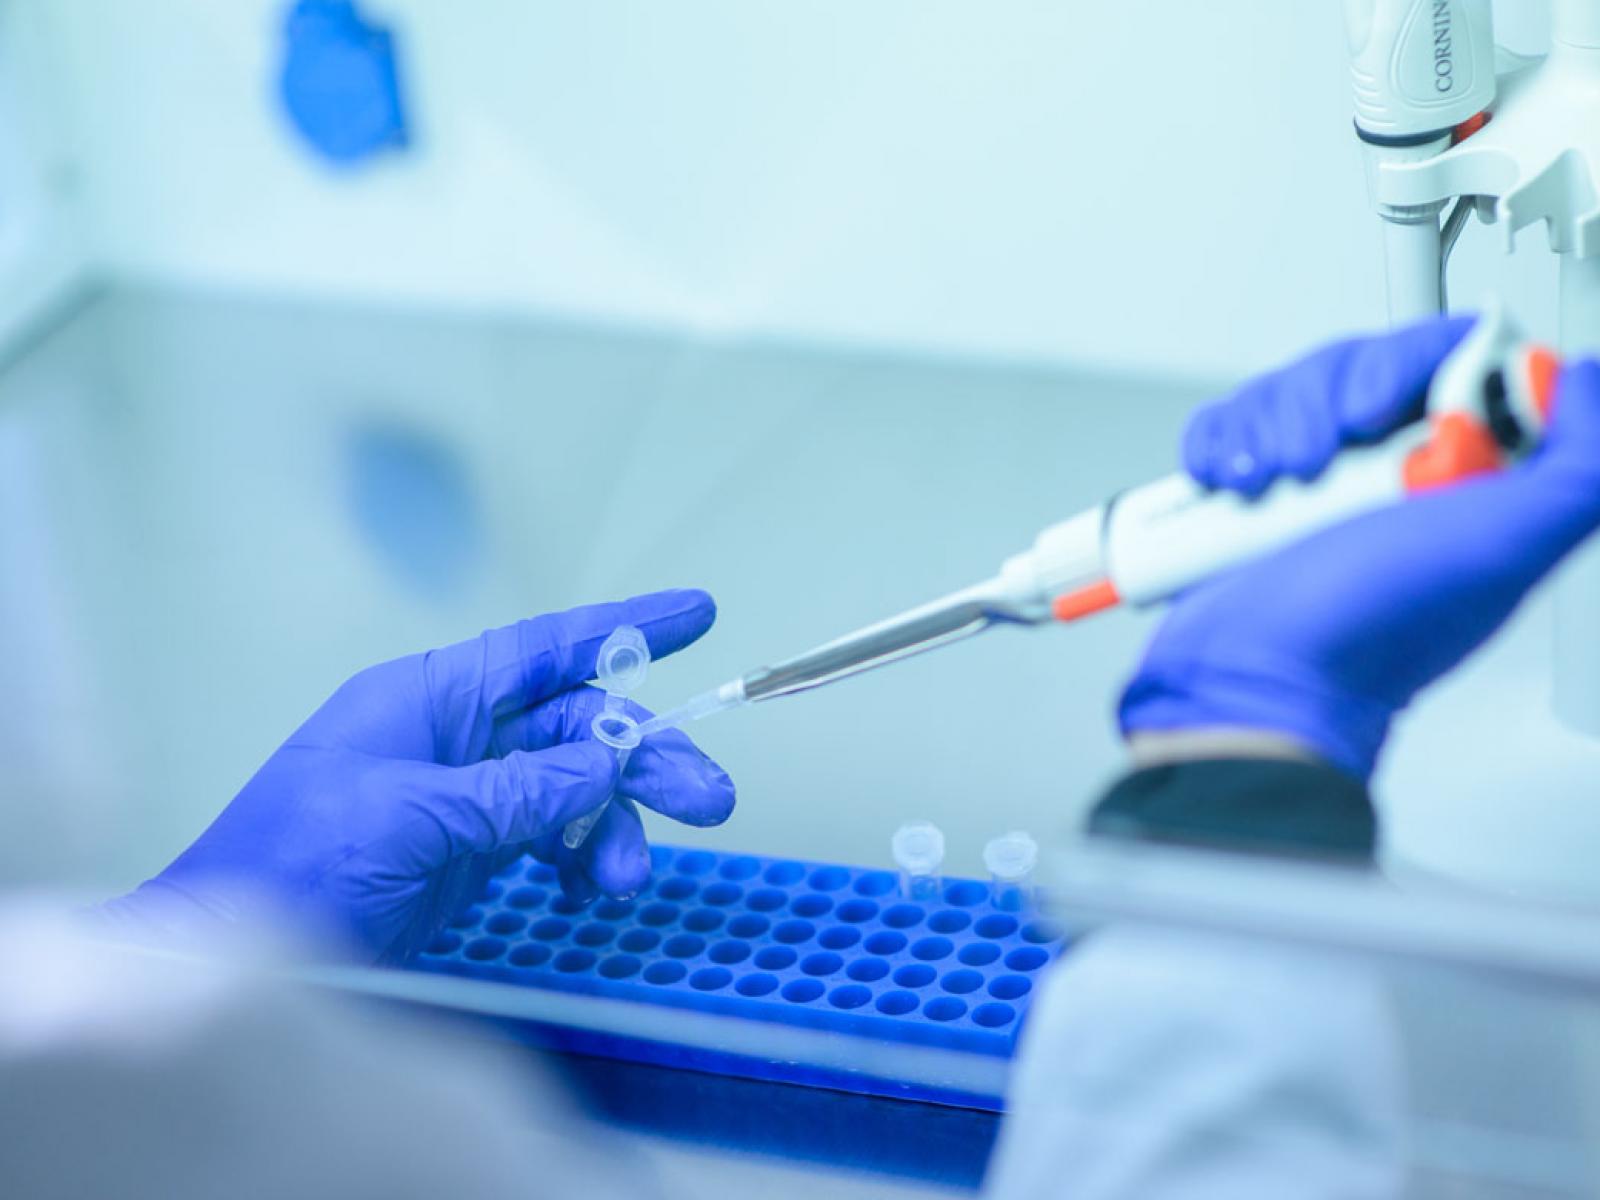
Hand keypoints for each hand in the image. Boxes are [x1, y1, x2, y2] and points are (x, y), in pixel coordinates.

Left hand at [95, 590, 735, 962]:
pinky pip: (551, 838)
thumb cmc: (298, 863)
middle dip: (644, 758)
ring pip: (573, 789)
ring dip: (614, 826)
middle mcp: (457, 736)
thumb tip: (606, 770)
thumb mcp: (410, 816)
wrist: (226, 955)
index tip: (698, 613)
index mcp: (431, 697)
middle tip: (710, 800)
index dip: (623, 628)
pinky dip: (580, 860)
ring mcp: (466, 797)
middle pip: (576, 727)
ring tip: (625, 881)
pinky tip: (590, 891)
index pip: (543, 648)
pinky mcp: (469, 853)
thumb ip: (514, 792)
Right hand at [1121, 316, 1599, 779]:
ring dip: (1265, 426)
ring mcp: (1315, 489)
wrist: (1252, 681)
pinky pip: (1227, 425)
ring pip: (1287, 389)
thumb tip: (1582, 382)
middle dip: (1323, 401)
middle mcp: (1391, 479)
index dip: (1409, 363)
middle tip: (1319, 462)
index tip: (1384, 413)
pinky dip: (1218, 444)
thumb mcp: (1504, 549)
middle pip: (1356, 364)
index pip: (1450, 360)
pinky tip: (1233, 486)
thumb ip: (1577, 467)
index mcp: (1463, 480)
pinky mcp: (1247, 498)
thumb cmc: (1368, 637)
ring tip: (1269, 485)